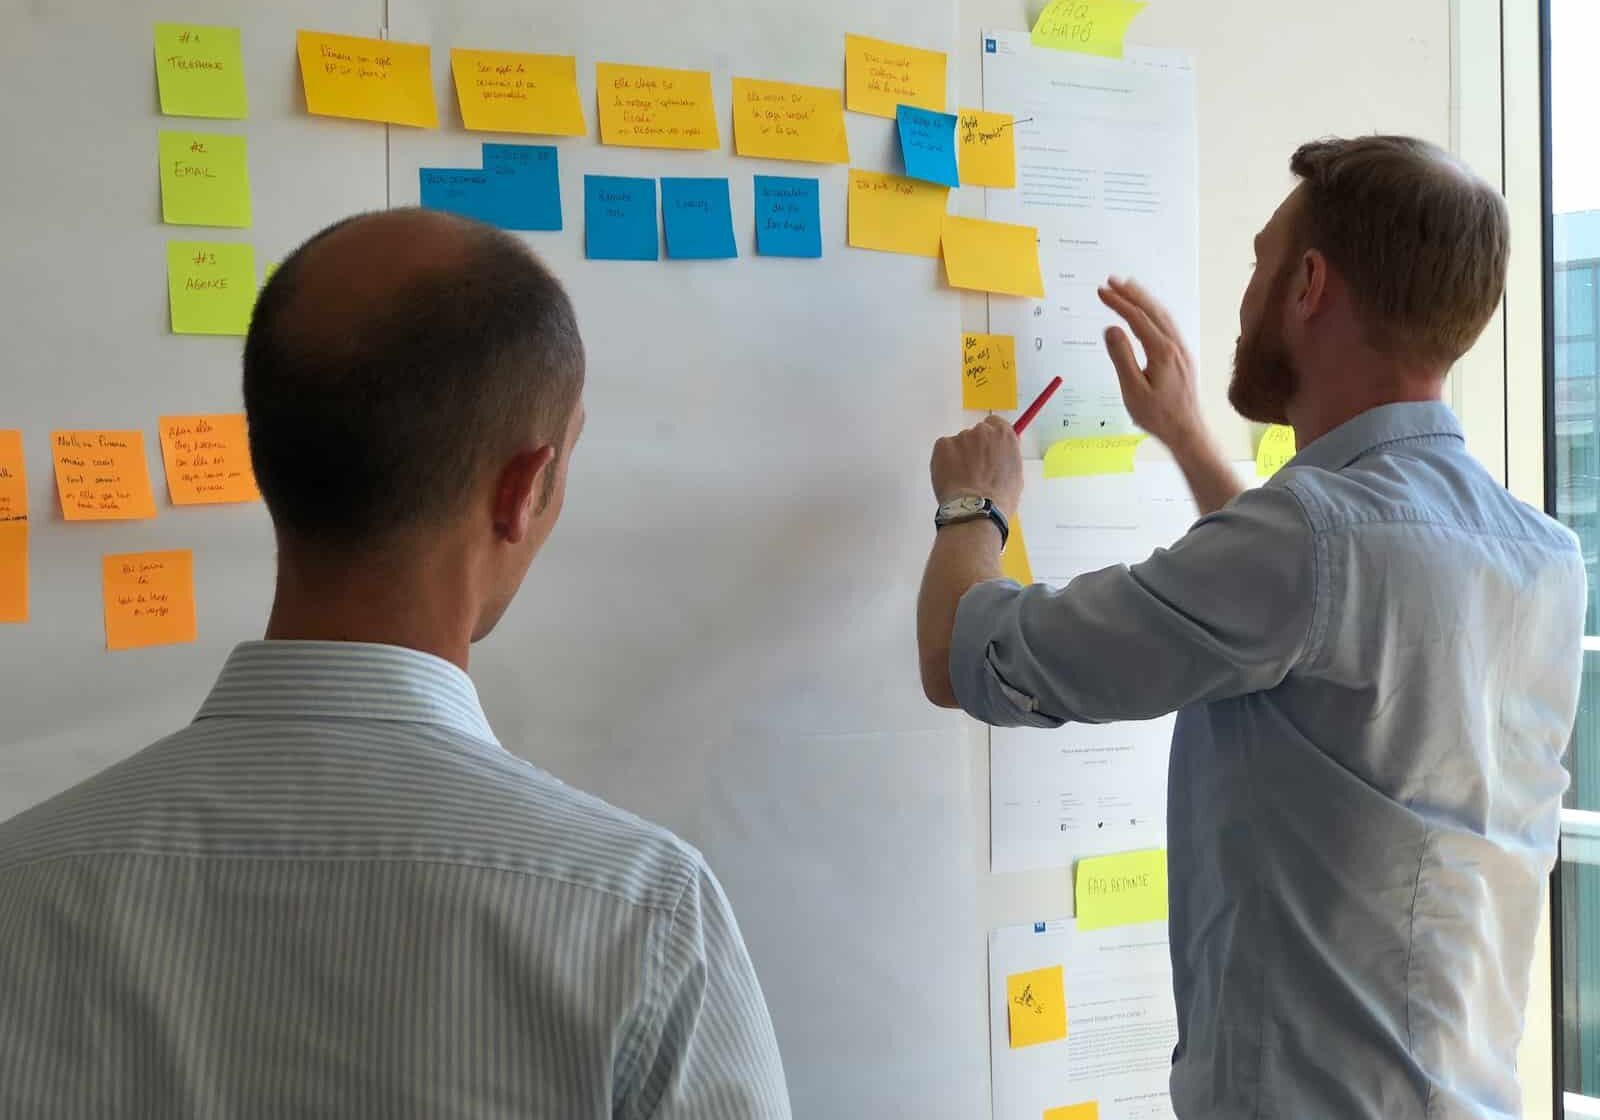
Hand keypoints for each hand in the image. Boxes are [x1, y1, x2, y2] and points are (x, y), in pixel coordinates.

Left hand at [930, 415, 1022, 515]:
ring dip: (959, 456)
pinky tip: (950, 478)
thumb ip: (1006, 456)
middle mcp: (982, 431)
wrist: (976, 509)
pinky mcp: (942, 445)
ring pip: (958, 444)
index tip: (986, 449)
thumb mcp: (1015, 474)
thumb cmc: (999, 498)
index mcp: (1003, 436)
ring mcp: (961, 437)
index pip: (995, 424)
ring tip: (961, 480)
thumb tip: (1001, 453)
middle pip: (976, 434)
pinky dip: (944, 461)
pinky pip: (943, 450)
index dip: (990, 438)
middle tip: (973, 470)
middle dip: (974, 449)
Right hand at [1098, 277, 1206, 452]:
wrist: (1187, 431)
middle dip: (1131, 293)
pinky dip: (1154, 311)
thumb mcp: (1133, 390)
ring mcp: (1181, 349)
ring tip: (1128, 287)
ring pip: (1162, 315)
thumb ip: (1122, 357)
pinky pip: (1168, 324)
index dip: (1118, 302)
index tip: (1101, 291)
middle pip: (1152, 310)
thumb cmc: (1158, 415)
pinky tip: (1148, 312)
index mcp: (1162, 351)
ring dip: (1144, 299)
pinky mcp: (1182, 356)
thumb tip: (1111, 329)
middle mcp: (1175, 345)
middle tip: (1111, 280)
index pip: (1137, 318)